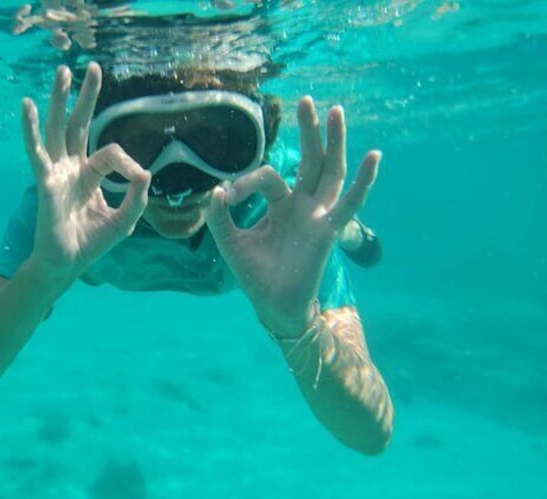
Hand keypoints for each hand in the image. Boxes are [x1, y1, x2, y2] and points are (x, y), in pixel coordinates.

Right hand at [21, 62, 150, 283]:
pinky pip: (37, 152)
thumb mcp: (124, 220)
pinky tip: (27, 107)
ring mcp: (57, 173)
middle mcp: (71, 168)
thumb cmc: (91, 243)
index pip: (110, 152)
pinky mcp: (45, 183)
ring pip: (58, 129)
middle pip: (78, 124)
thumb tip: (147, 173)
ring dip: (61, 100)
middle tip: (93, 67)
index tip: (140, 181)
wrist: (68, 265)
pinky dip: (31, 129)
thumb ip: (136, 197)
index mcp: (89, 174)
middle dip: (86, 96)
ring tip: (63, 71)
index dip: (129, 164)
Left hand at [205, 96, 380, 336]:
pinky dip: (364, 181)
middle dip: (308, 131)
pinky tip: (374, 156)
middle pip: (310, 160)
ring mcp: (318, 215)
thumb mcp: (231, 242)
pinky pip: (350, 203)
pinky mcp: (328, 230)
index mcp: (281, 205)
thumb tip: (216, 190)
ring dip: (333, 141)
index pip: (267, 178)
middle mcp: (303, 205)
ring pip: (330, 171)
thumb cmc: (256, 275)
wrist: (273, 305)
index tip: (225, 196)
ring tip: (335, 110)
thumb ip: (220, 217)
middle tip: (305, 100)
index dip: (244, 182)